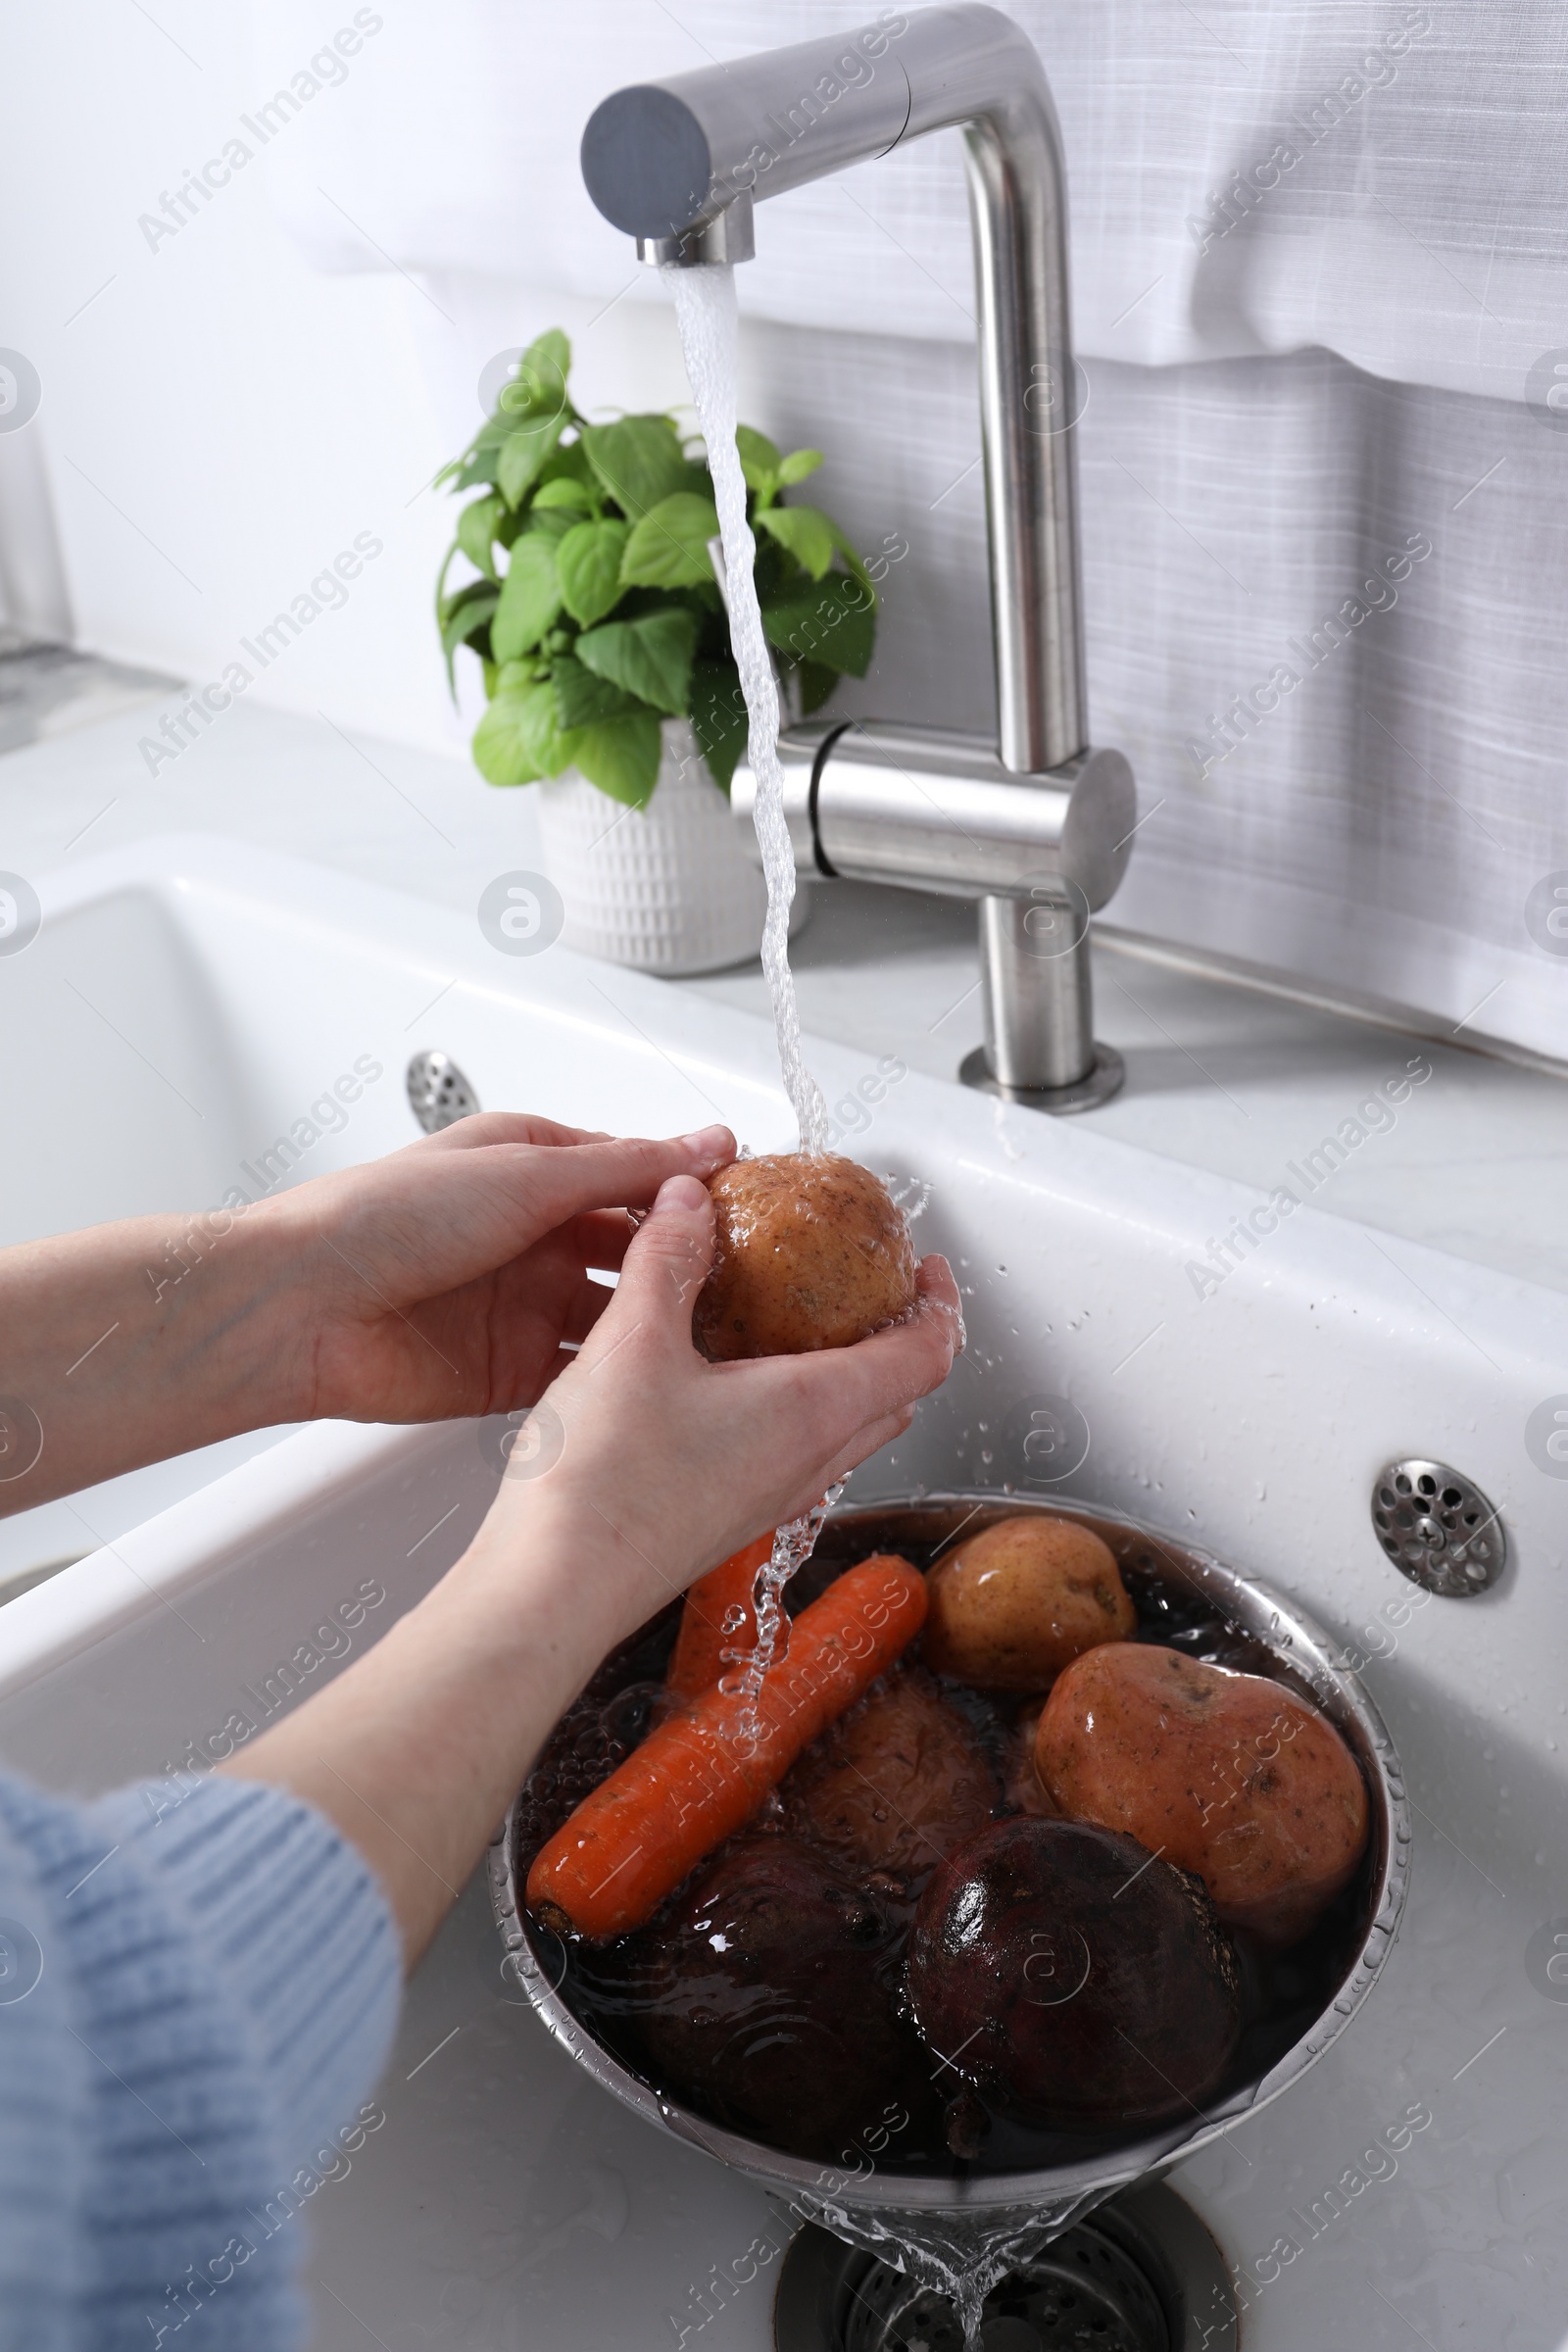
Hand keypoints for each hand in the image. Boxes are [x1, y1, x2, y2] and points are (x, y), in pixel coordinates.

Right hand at [223, 1170, 962, 1965]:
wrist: (550, 1592)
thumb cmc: (600, 1486)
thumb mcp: (633, 1341)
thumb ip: (667, 1259)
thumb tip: (689, 1199)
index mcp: (812, 1411)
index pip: (922, 1355)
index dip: (939, 1303)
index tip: (928, 1263)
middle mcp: (806, 1462)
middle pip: (894, 1395)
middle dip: (897, 1334)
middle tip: (872, 1285)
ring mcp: (768, 1497)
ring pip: (844, 1429)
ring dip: (845, 1372)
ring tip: (797, 1320)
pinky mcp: (727, 1516)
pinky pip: (790, 1453)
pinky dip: (791, 1406)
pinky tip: (725, 1380)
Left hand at [264, 1114, 736, 1425]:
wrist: (302, 1310)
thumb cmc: (383, 1218)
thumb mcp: (525, 1172)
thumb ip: (626, 1166)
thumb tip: (707, 1143)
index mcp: (530, 1166)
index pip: (633, 1173)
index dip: (691, 1191)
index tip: (755, 1210)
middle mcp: (529, 1232)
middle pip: (634, 1248)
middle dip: (689, 1263)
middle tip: (758, 1284)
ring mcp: (520, 1303)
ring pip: (617, 1315)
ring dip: (663, 1324)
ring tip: (729, 1339)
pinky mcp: (508, 1371)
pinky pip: (582, 1375)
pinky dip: (622, 1379)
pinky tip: (667, 1384)